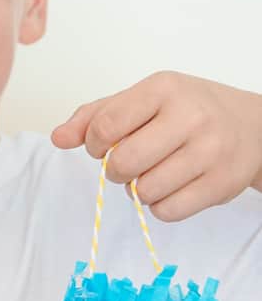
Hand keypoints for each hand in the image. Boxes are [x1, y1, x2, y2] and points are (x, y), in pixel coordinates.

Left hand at [51, 71, 261, 220]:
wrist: (254, 126)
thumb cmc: (188, 110)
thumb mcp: (143, 100)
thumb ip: (95, 116)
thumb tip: (58, 137)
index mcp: (163, 89)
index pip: (105, 125)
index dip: (94, 144)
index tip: (102, 146)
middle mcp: (190, 117)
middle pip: (123, 163)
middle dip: (115, 170)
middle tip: (128, 163)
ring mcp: (209, 152)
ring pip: (144, 191)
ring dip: (139, 189)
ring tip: (153, 173)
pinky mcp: (221, 184)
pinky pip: (167, 211)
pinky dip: (159, 206)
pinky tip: (170, 187)